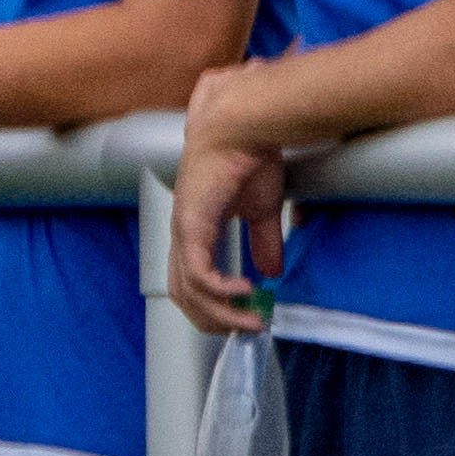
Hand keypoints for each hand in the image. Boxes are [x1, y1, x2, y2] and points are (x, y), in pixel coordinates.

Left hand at [170, 64, 290, 334]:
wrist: (243, 127)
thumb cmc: (249, 158)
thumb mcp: (263, 210)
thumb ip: (264, 241)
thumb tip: (272, 271)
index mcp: (195, 228)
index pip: (190, 281)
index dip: (214, 304)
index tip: (245, 314)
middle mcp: (182, 234)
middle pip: (183, 296)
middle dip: (214, 320)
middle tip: (246, 328)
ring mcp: (183, 231)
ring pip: (189, 293)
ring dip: (221, 313)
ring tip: (251, 319)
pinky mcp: (192, 227)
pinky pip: (199, 276)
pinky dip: (221, 292)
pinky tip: (244, 291)